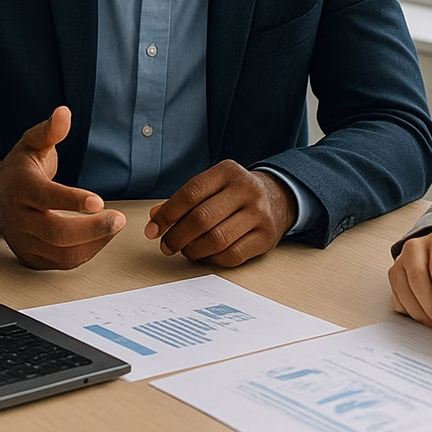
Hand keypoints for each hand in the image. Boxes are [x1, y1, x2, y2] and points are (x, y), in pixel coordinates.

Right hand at [0, 106, 124, 268]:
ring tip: (114, 227)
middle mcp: (18, 217)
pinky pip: (61, 263)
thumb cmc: (19, 171)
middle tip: (119, 220)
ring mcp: (23, 240)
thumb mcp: (30, 144)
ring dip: (93, 243)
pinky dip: (85, 254)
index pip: (45, 197)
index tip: (99, 201)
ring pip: (60, 253)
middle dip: (91, 230)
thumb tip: (64, 112)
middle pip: (54, 233)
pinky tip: (100, 238)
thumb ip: (49, 131)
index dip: (72, 201)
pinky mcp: (31, 256)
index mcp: (19, 187)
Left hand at [145, 161, 295, 266]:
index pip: (190, 193)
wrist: (278, 198)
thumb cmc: (234, 194)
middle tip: (166, 246)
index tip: (152, 230)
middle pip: (201, 218)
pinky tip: (205, 255)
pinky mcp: (266, 237)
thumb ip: (183, 200)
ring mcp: (259, 214)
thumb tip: (154, 216)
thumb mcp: (212, 187)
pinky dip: (212, 259)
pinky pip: (232, 255)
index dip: (167, 214)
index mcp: (227, 172)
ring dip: (193, 250)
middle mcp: (245, 190)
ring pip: (216, 239)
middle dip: (177, 236)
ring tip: (185, 250)